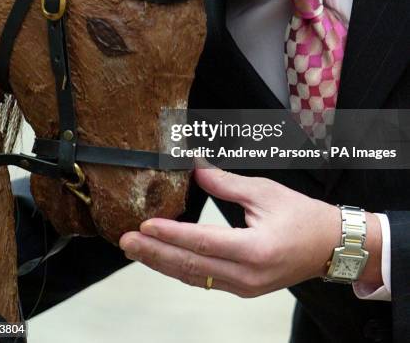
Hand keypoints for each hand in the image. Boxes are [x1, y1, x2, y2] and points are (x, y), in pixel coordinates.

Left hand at [119, 167, 344, 296]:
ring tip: (136, 250)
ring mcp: (245, 287)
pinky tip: (164, 258)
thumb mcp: (264, 191)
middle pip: (191, 267)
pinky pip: (206, 281)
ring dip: (163, 263)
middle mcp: (248, 276)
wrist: (331, 245)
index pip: (203, 243)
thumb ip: (225, 183)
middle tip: (125, 241)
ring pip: (195, 277)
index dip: (171, 235)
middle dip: (154, 254)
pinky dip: (181, 269)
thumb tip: (194, 169)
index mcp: (255, 250)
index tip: (144, 225)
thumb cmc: (303, 216)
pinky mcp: (244, 288)